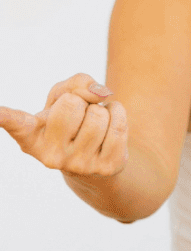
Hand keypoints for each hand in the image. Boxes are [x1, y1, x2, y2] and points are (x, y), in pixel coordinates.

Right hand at [0, 73, 128, 176]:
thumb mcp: (66, 96)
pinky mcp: (107, 167)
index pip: (14, 122)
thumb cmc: (73, 120)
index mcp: (30, 135)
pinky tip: (110, 128)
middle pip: (72, 103)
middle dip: (81, 101)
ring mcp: (79, 164)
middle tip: (79, 116)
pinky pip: (119, 125)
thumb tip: (101, 93)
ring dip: (102, 110)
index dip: (2, 115)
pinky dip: (118, 116)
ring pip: (99, 114)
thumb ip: (78, 83)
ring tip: (93, 123)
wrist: (94, 157)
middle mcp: (50, 154)